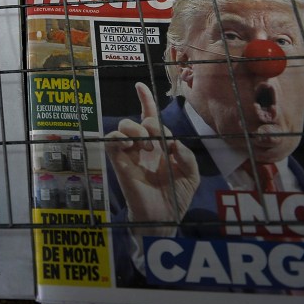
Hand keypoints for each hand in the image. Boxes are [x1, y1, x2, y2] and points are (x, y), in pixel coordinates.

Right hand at [104, 83, 198, 236]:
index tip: (139, 85)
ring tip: (145, 145)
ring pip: (124, 125)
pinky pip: (111, 140)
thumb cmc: (176, 197)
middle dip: (149, 122)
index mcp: (160, 146)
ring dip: (136, 129)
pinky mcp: (118, 162)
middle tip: (157, 141)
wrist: (164, 218)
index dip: (145, 100)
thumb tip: (172, 141)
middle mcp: (144, 146)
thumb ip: (186, 155)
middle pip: (140, 119)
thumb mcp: (191, 174)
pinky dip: (119, 137)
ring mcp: (130, 153)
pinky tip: (131, 146)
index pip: (151, 117)